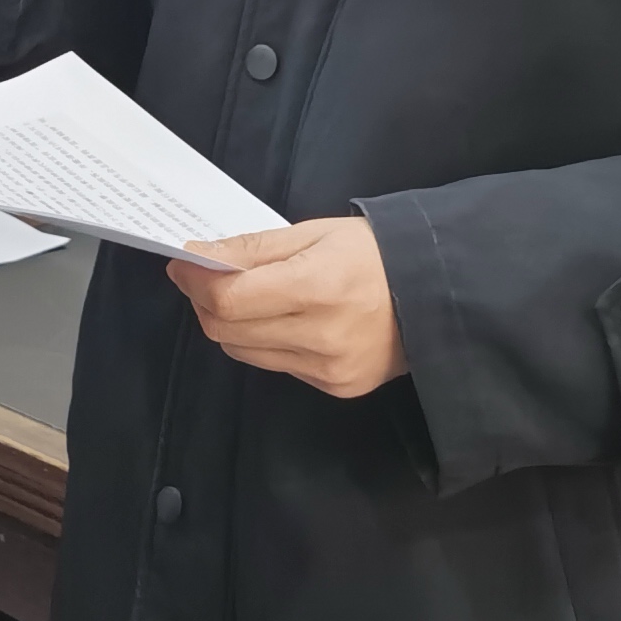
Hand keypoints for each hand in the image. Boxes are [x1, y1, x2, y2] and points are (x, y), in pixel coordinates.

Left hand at [172, 217, 407, 397]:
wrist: (438, 294)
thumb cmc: (373, 253)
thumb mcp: (313, 233)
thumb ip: (252, 248)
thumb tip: (195, 256)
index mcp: (317, 287)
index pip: (229, 299)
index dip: (195, 281)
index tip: (183, 262)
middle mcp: (321, 336)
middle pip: (227, 329)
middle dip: (204, 301)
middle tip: (205, 277)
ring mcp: (329, 369)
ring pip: (244, 351)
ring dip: (230, 323)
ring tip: (246, 297)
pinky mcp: (336, 387)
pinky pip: (275, 365)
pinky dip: (263, 341)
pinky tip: (283, 320)